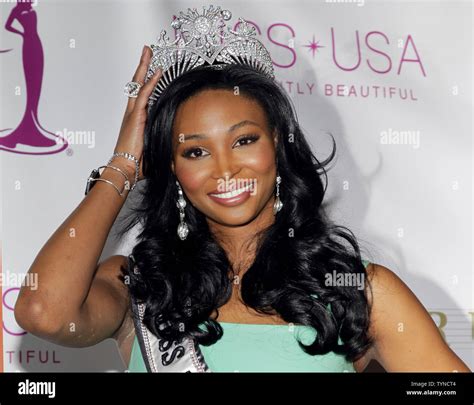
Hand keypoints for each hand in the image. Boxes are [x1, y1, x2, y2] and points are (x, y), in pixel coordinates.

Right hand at [112, 45, 161, 180]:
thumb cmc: (137, 161)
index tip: (153, 68)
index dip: (146, 79)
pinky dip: (149, 82)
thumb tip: (177, 142)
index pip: (141, 93)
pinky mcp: (135, 116)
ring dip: (144, 67)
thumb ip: (162, 139)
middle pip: (136, 82)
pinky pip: (143, 95)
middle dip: (142, 66)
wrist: (127, 167)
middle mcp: (132, 112)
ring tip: (148, 52)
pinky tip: (156, 72)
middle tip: (147, 51)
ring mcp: (132, 113)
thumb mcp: (154, 147)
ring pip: (138, 84)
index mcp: (136, 118)